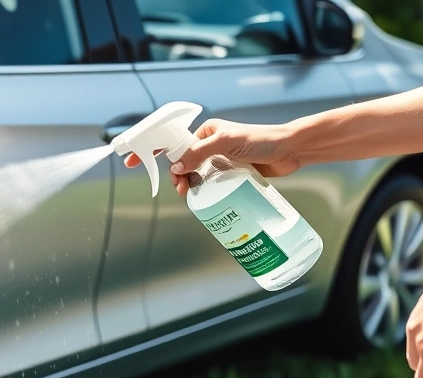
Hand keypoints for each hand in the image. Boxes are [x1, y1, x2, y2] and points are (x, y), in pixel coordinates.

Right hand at [124, 119, 300, 194]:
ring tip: (191, 195)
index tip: (132, 159)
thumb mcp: (225, 143)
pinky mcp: (231, 174)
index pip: (172, 140)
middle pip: (181, 163)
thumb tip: (176, 167)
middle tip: (179, 189)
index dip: (151, 149)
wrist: (290, 150)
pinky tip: (203, 200)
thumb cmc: (261, 140)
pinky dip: (203, 192)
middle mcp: (210, 146)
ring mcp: (220, 161)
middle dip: (175, 176)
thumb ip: (199, 153)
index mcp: (205, 132)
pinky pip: (210, 185)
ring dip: (189, 186)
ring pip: (195, 176)